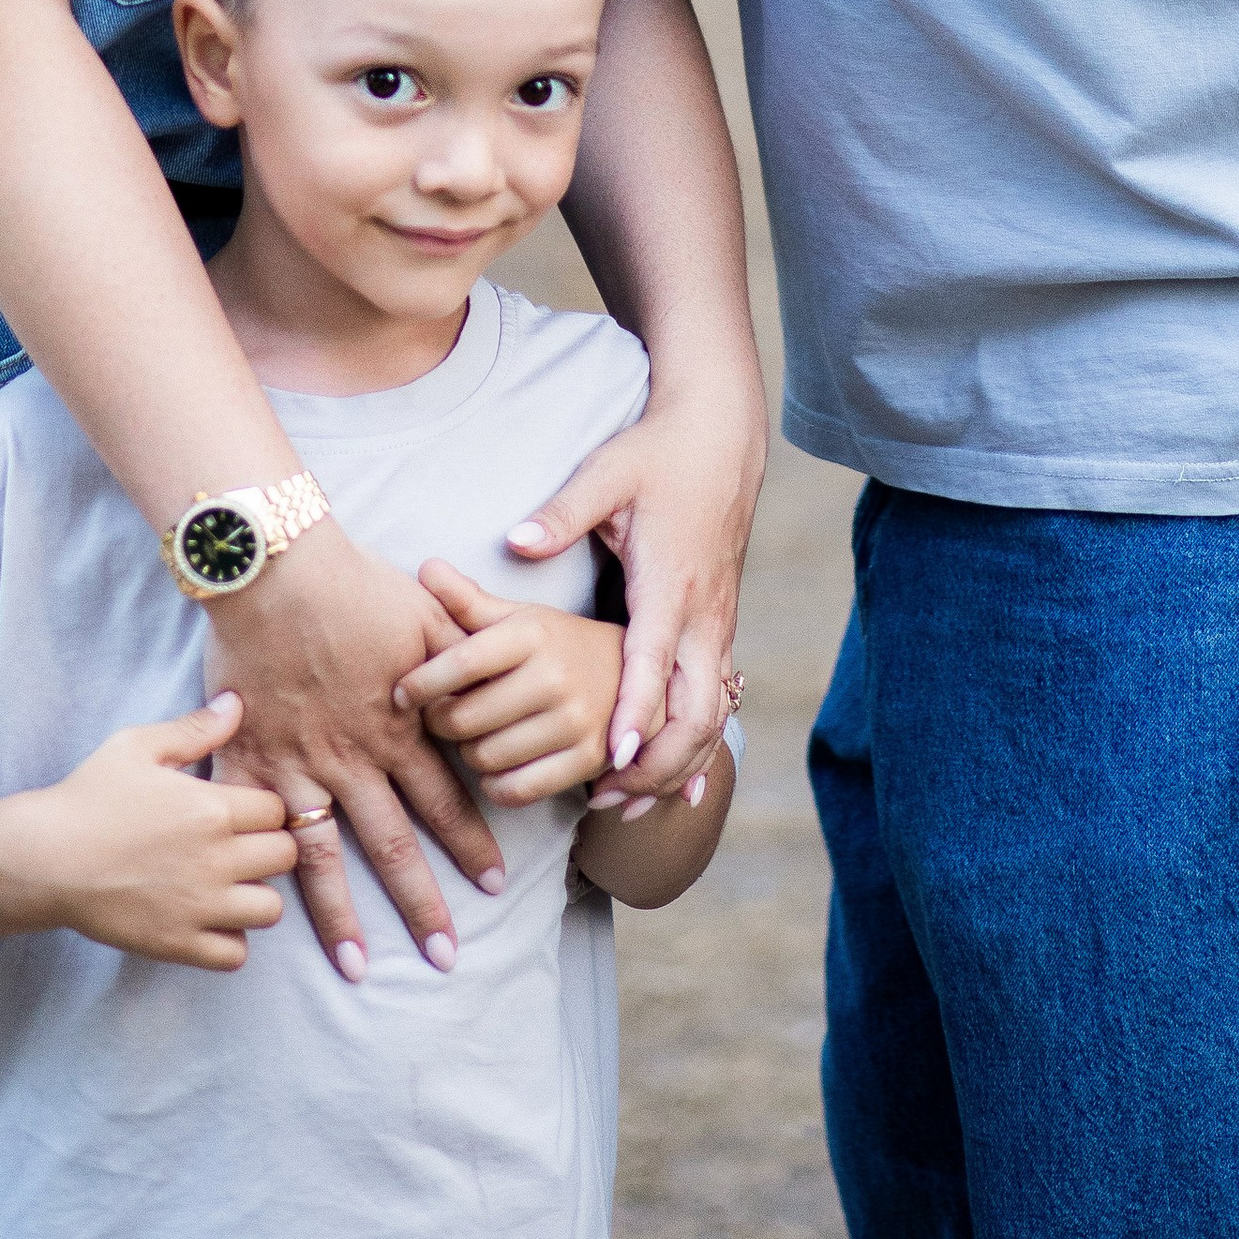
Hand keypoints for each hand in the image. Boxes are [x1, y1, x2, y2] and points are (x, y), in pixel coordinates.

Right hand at [1, 693, 296, 970]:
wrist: (44, 859)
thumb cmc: (88, 797)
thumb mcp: (137, 746)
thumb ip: (194, 728)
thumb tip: (237, 703)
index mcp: (213, 807)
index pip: (278, 809)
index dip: (263, 808)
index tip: (241, 811)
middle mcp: (216, 859)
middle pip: (285, 857)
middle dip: (270, 848)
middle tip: (241, 846)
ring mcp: (200, 907)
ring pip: (271, 911)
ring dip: (257, 896)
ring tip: (230, 885)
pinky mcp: (178, 944)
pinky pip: (236, 955)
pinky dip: (230, 941)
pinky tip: (208, 919)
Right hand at [212, 517, 507, 980]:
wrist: (277, 571)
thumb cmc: (354, 584)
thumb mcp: (426, 614)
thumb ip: (463, 656)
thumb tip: (498, 687)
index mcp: (398, 726)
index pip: (445, 801)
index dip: (471, 844)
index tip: (494, 884)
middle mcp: (352, 759)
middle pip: (393, 844)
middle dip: (421, 904)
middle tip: (446, 956)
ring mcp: (296, 766)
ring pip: (324, 856)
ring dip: (343, 916)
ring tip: (358, 968)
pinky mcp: (247, 760)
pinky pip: (257, 828)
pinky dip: (265, 870)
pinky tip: (268, 913)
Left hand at [395, 564, 624, 801]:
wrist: (632, 675)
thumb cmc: (558, 644)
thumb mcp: (519, 617)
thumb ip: (468, 600)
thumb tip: (425, 567)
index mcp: (533, 633)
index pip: (462, 662)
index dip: (421, 682)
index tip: (399, 693)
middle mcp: (556, 675)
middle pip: (465, 718)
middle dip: (440, 722)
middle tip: (441, 716)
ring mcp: (575, 720)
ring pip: (485, 757)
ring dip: (468, 753)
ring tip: (474, 736)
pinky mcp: (587, 759)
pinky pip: (515, 790)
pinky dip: (494, 784)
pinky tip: (497, 764)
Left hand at [507, 376, 759, 814]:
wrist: (722, 435)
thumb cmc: (658, 454)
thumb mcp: (608, 473)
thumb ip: (563, 513)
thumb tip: (516, 541)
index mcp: (671, 581)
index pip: (655, 660)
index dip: (637, 713)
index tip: (613, 760)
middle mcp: (701, 613)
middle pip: (695, 708)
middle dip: (659, 763)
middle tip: (608, 796)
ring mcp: (717, 623)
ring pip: (711, 715)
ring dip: (675, 764)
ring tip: (625, 803)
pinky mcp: (719, 626)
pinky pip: (716, 700)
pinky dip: (697, 747)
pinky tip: (678, 788)